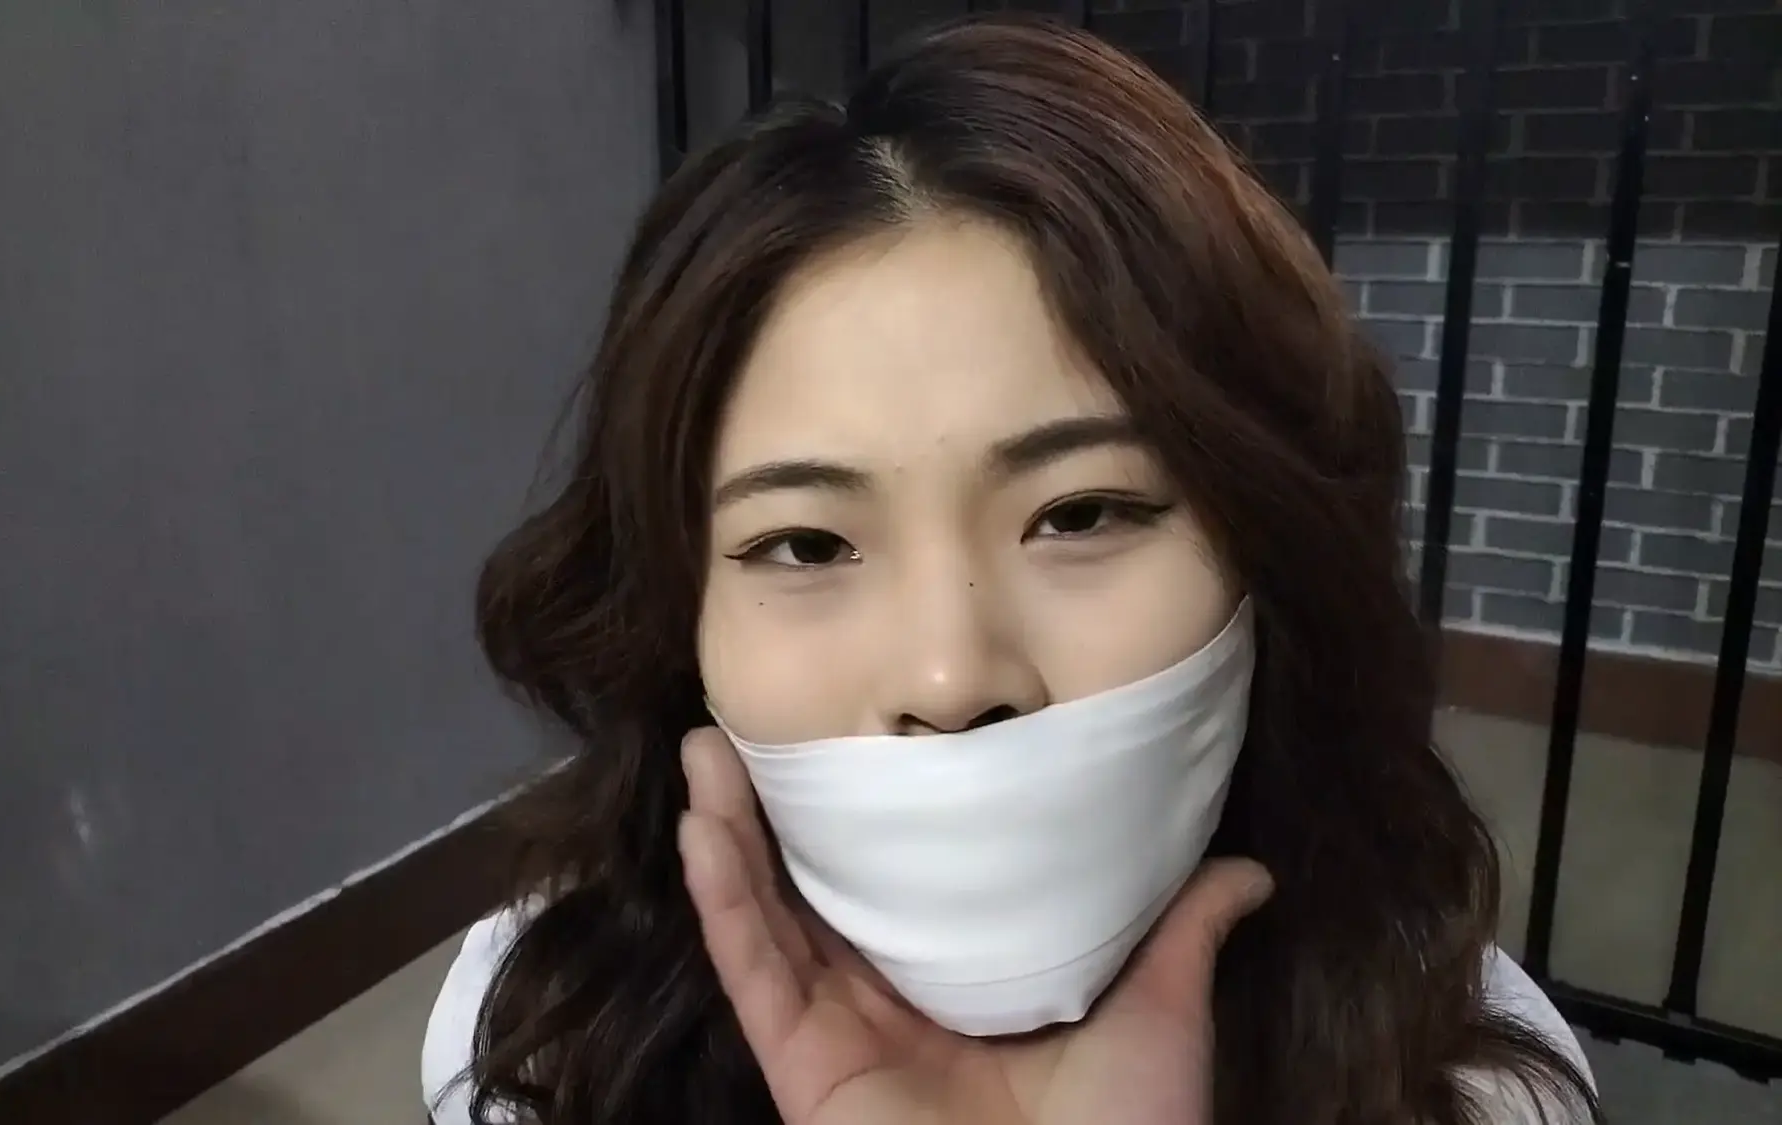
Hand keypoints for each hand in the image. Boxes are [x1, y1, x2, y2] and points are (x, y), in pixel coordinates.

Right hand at [677, 727, 1272, 1124]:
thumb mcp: (1159, 1013)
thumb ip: (1181, 934)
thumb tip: (1249, 870)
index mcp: (956, 996)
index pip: (891, 894)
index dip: (859, 823)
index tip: (843, 742)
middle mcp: (885, 1010)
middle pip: (808, 894)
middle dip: (770, 813)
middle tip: (740, 724)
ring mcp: (836, 1038)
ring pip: (764, 921)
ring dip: (727, 836)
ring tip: (703, 753)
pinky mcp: (802, 1069)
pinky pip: (753, 975)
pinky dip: (724, 902)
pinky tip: (703, 832)